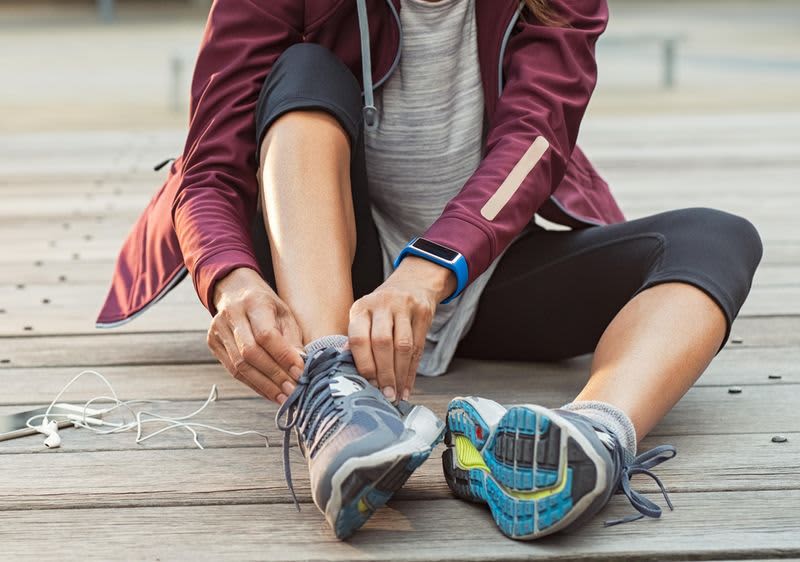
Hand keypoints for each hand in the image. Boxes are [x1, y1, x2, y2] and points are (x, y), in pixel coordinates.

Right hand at [208, 267, 304, 403]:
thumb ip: (292, 338)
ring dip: (264, 385)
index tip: (300, 373)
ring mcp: (218, 330)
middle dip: (274, 376)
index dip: (283, 357)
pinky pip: (233, 370)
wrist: (235, 290)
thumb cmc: (266, 304)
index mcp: (253, 302)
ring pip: (239, 365)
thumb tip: (301, 366)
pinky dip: (253, 384)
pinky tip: (269, 392)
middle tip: (293, 391)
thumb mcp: (284, 313)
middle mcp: (232, 315)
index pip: (266, 334)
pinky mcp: (213, 343)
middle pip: (250, 353)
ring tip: (283, 397)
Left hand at [348, 256, 455, 401]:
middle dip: (384, 374)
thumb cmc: (383, 309)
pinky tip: (407, 387)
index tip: (367, 386)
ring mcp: (404, 306)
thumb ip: (357, 340)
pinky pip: (418, 347)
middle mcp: (381, 304)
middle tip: (385, 395)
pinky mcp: (423, 312)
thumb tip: (345, 369)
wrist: (412, 283)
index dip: (364, 365)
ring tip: (396, 395)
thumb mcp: (365, 317)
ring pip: (403, 346)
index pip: (359, 338)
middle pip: (382, 343)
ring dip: (400, 375)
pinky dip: (412, 371)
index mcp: (361, 308)